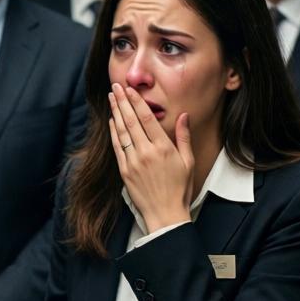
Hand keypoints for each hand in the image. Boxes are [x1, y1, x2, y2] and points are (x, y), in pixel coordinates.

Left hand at [108, 83, 192, 232]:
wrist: (165, 214)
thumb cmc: (180, 188)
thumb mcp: (188, 161)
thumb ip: (183, 137)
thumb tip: (184, 115)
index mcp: (163, 148)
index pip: (146, 119)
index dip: (137, 101)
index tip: (130, 89)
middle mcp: (146, 152)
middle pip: (130, 121)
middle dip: (122, 101)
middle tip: (115, 87)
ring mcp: (133, 161)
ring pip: (121, 132)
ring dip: (115, 113)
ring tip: (111, 98)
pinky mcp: (124, 171)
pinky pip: (116, 147)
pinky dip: (113, 132)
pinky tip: (111, 120)